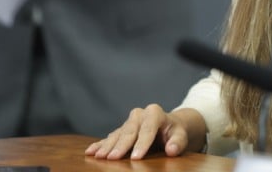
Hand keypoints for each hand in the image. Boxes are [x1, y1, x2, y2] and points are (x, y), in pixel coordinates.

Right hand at [85, 105, 205, 159]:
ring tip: (99, 156)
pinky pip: (109, 137)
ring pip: (117, 134)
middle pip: (129, 131)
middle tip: (113, 158)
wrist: (168, 126)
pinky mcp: (121, 129)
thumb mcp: (181, 135)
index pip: (148, 129)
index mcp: (154, 113)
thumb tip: (172, 149)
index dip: (142, 144)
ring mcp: (129, 122)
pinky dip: (100, 144)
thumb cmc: (175, 131)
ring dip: (107, 146)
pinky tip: (91, 151)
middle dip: (121, 145)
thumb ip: (178, 142)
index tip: (136, 157)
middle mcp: (139, 114)